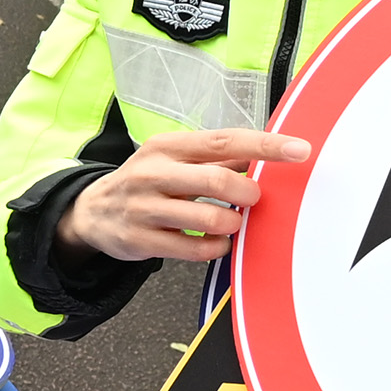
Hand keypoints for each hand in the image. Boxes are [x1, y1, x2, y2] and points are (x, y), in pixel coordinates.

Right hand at [58, 127, 308, 264]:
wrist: (92, 212)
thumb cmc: (146, 182)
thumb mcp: (173, 160)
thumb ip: (216, 158)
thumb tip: (266, 155)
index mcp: (167, 147)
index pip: (224, 141)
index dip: (265, 146)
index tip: (299, 150)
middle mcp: (152, 174)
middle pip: (216, 180)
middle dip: (247, 192)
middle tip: (253, 199)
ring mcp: (144, 208)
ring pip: (207, 219)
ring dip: (232, 223)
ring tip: (231, 222)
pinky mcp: (141, 240)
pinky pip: (194, 249)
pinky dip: (216, 247)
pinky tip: (216, 242)